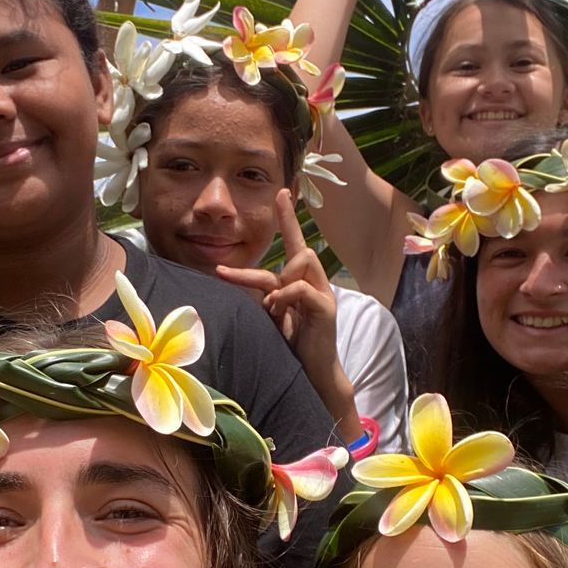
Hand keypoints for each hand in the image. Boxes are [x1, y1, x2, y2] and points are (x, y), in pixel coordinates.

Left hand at [216, 194, 355, 431]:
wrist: (314, 375)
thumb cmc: (291, 347)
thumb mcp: (272, 317)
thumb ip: (264, 296)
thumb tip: (240, 281)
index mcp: (300, 283)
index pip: (294, 244)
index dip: (288, 219)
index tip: (282, 193)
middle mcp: (314, 284)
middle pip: (296, 251)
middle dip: (278, 245)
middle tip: (258, 244)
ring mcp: (322, 295)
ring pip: (301, 262)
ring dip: (276, 283)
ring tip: (270, 307)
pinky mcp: (326, 309)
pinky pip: (300, 289)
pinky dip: (284, 298)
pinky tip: (277, 313)